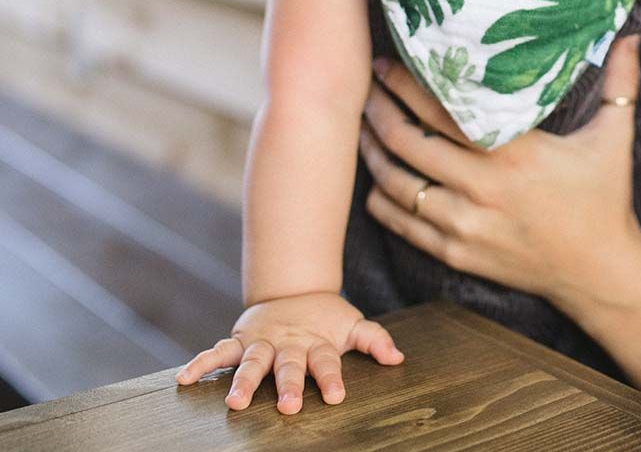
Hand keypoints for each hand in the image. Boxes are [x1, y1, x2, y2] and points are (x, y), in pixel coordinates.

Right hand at [174, 291, 402, 413]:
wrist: (295, 290)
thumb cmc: (326, 319)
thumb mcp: (351, 325)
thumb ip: (373, 340)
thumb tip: (398, 357)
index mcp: (316, 343)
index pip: (326, 362)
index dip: (331, 378)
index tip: (335, 397)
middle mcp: (288, 344)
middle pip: (288, 365)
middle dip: (287, 385)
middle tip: (288, 407)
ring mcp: (263, 342)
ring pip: (252, 361)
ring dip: (243, 380)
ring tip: (235, 401)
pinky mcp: (242, 339)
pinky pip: (219, 351)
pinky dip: (202, 363)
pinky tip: (184, 378)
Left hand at [360, 37, 640, 311]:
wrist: (600, 274)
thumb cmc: (604, 198)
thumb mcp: (615, 136)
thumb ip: (620, 80)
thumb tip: (633, 30)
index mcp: (515, 153)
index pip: (443, 111)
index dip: (406, 84)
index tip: (386, 62)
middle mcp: (483, 189)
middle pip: (409, 143)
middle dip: (379, 110)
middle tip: (364, 86)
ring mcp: (466, 226)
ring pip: (397, 184)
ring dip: (373, 152)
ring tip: (360, 124)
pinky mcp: (456, 254)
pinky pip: (402, 223)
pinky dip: (381, 198)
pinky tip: (374, 175)